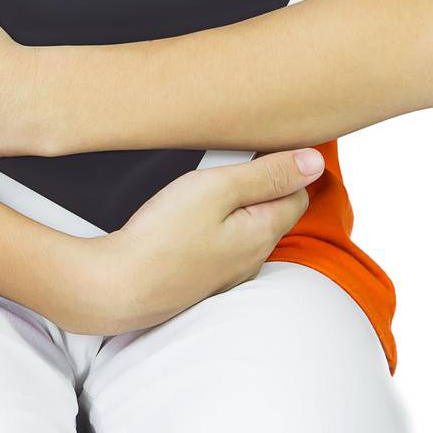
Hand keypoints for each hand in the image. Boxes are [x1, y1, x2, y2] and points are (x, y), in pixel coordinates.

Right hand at [90, 148, 325, 334]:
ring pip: (244, 229)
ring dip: (232, 205)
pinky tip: (186, 217)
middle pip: (271, 211)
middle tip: (224, 162)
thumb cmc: (163, 234)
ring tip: (202, 186)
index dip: (285, 165)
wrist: (118, 286)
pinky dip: (213, 226)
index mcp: (262, 234)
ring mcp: (225, 275)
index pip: (298, 194)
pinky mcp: (201, 280)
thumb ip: (267, 174)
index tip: (259, 146)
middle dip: (258, 184)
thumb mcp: (217, 188)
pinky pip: (220, 245)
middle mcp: (251, 259)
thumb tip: (315, 162)